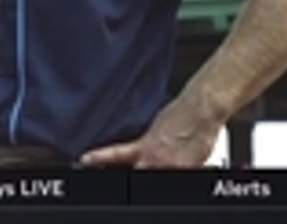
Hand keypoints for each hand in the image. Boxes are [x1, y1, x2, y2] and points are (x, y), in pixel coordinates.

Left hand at [79, 96, 222, 167]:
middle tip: (129, 168)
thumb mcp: (156, 126)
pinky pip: (176, 177)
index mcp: (144, 145)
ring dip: (156, 169)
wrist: (202, 109)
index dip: (98, 158)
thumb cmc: (182, 113)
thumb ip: (146, 142)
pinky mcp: (186, 170)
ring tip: (171, 154)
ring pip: (153, 176)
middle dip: (131, 173)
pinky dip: (181, 169)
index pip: (115, 154)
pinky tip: (187, 158)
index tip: (83, 160)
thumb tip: (140, 150)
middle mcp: (154, 158)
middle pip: (135, 175)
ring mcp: (170, 166)